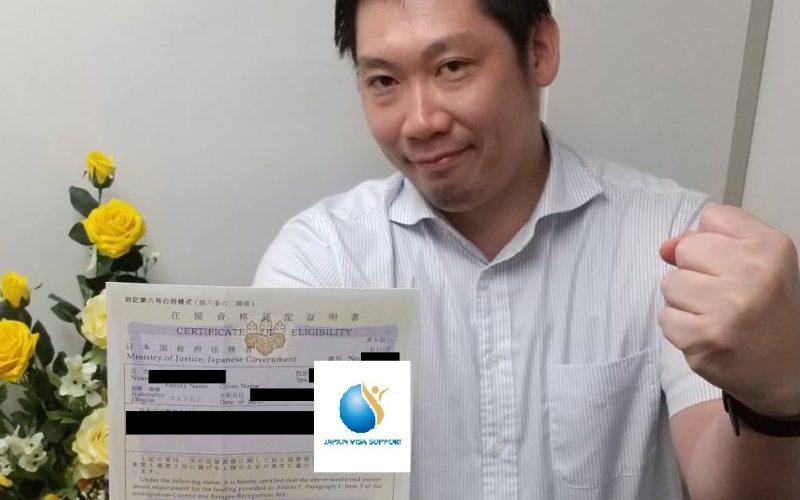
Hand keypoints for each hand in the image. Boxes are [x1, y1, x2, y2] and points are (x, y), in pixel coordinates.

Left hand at [659, 204, 799, 416]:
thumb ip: (711, 239)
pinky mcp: (704, 338)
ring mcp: (728, 308)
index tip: (733, 266)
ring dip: (684, 301)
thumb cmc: (766, 308)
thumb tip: (666, 247)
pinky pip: (665, 317)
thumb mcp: (757, 261)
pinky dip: (680, 327)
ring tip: (715, 315)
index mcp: (771, 248)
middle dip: (695, 272)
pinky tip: (708, 334)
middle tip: (725, 296)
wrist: (786, 370)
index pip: (711, 218)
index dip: (714, 243)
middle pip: (685, 250)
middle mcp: (754, 274)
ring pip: (670, 284)